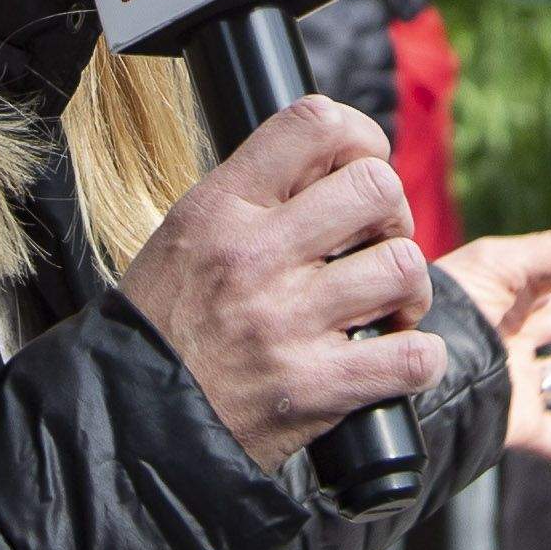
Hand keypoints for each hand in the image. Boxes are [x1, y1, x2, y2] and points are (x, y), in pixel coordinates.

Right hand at [121, 98, 451, 470]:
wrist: (130, 424)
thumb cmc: (164, 327)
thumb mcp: (187, 235)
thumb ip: (255, 198)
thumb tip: (334, 166)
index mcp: (220, 209)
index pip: (313, 125)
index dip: (359, 136)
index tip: (363, 164)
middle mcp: (255, 257)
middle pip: (377, 188)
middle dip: (394, 215)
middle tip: (377, 246)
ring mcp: (286, 322)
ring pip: (404, 266)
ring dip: (410, 291)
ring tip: (388, 309)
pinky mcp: (313, 388)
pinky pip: (411, 356)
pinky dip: (420, 359)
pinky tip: (396, 358)